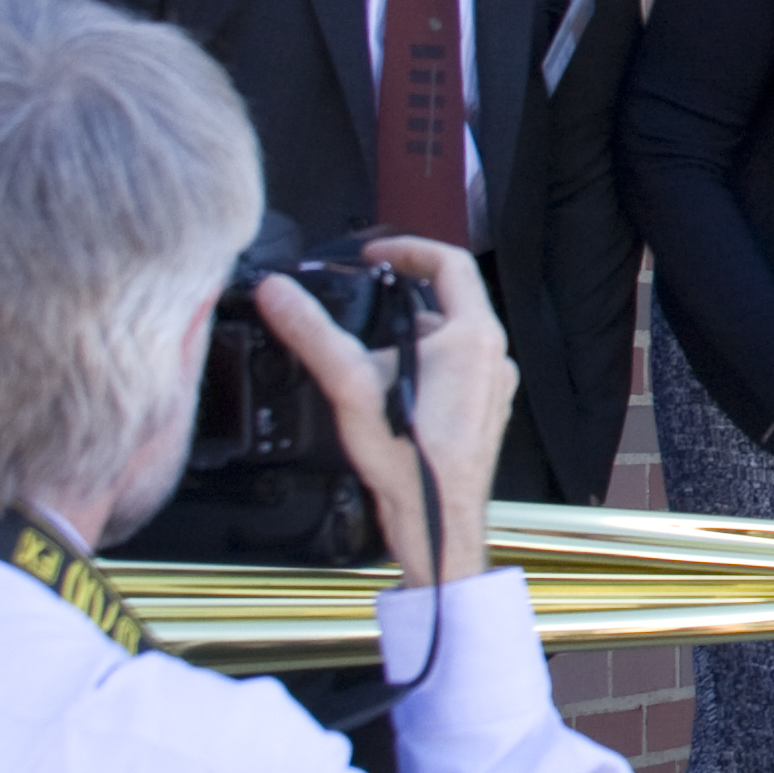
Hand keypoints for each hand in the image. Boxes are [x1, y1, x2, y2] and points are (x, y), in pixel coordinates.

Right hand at [261, 236, 512, 588]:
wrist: (438, 524)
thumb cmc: (410, 461)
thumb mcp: (352, 387)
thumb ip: (314, 334)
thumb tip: (279, 292)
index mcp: (474, 337)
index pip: (449, 263)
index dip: (408, 248)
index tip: (374, 253)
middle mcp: (494, 356)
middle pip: (449, 300)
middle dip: (401, 295)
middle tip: (363, 297)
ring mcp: (493, 386)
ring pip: (451, 338)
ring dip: (410, 333)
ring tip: (366, 350)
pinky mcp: (484, 413)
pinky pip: (455, 371)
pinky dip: (423, 365)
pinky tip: (389, 389)